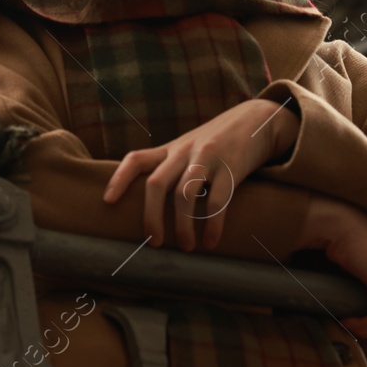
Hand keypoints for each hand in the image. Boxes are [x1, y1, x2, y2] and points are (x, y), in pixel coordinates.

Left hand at [102, 97, 300, 252]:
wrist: (258, 119)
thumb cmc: (220, 141)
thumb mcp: (191, 148)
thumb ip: (173, 167)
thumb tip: (152, 205)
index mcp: (171, 148)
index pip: (136, 160)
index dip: (118, 179)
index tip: (107, 202)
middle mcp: (185, 151)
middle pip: (156, 184)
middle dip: (151, 216)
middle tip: (153, 242)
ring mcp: (207, 158)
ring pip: (184, 195)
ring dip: (182, 226)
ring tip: (186, 247)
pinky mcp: (232, 167)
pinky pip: (217, 201)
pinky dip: (212, 226)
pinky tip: (211, 242)